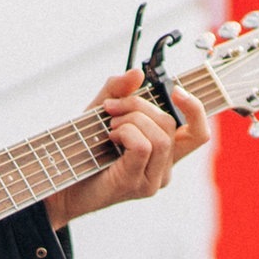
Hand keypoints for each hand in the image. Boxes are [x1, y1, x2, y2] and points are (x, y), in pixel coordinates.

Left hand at [45, 69, 208, 228]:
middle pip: (171, 124)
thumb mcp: (99, 113)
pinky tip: (110, 137)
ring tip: (110, 126)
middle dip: (139, 106)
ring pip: (160, 137)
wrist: (61, 185)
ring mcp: (153, 179)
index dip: (195, 109)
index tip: (176, 91)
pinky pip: (143, 147)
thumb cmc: (83, 152)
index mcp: (163, 152)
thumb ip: (117, 91)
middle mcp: (164, 168)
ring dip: (131, 120)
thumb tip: (136, 73)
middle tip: (112, 107)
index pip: (198, 133)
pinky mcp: (138, 185)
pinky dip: (125, 133)